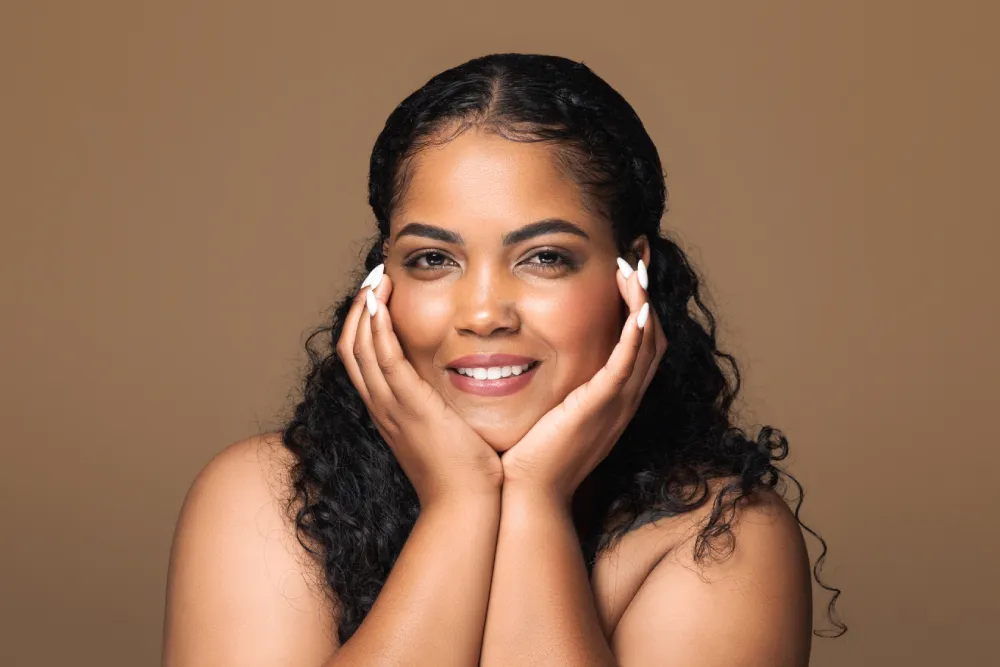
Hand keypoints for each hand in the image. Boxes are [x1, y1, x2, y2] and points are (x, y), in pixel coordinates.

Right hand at [337, 264, 503, 506]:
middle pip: (350, 348)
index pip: (360, 359)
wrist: (465, 504)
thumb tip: (459, 383)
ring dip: (366, 310)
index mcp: (388, 411)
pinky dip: (378, 330)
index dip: (364, 325)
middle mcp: (381, 407)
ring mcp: (391, 407)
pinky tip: (383, 305)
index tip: (379, 297)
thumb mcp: (444, 431)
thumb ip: (442, 406)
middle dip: (360, 309)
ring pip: (359, 349)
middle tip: (374, 279)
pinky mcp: (409, 407)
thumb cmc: (464, 473)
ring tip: (377, 280)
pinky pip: (383, 360)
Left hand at [499, 259, 666, 503]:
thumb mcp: (551, 415)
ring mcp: (616, 405)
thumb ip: (554, 388)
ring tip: (632, 270)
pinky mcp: (601, 408)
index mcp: (613, 401)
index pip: (639, 346)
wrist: (529, 494)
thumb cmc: (531, 457)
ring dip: (642, 304)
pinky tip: (636, 308)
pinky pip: (628, 365)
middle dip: (645, 296)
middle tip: (635, 260)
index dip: (639, 309)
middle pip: (652, 339)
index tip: (626, 275)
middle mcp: (623, 401)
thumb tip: (531, 358)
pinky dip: (635, 335)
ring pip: (646, 346)